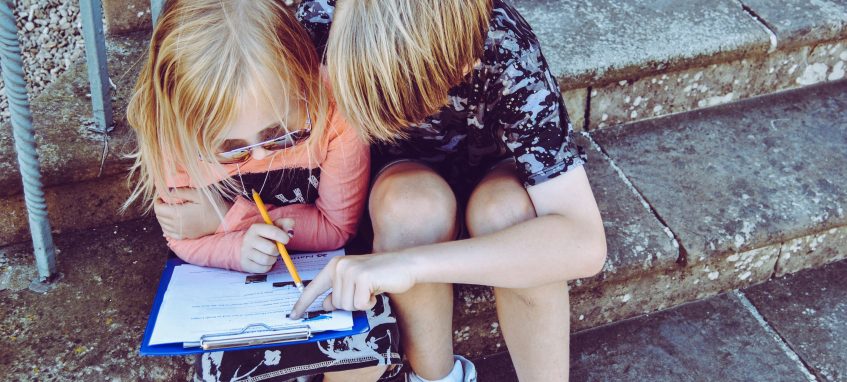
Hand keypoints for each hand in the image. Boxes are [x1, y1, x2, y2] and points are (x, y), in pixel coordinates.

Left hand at [154, 188, 232, 239]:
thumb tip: (166, 191)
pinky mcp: (186, 236)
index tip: (162, 196)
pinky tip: (172, 222)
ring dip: (163, 218)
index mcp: (178, 214)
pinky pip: (170, 234)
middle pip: (159, 217)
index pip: (158, 209)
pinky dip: (167, 228)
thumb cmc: (213, 205)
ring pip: (163, 226)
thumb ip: (181, 192)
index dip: (158, 201)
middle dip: (160, 208)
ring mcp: (182, 232)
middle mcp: (178, 225)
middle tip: (166, 201)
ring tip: (169, 210)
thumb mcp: (198, 194)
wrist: (225, 220)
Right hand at [240, 219, 295, 273]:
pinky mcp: (246, 264)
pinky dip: (268, 266)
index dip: (284, 237)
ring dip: (273, 259)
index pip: (273, 232)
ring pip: (267, 260)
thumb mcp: (276, 226)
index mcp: (256, 228)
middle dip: (278, 251)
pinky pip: (263, 269)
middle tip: (276, 249)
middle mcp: (248, 239)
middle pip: (271, 249)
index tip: (286, 240)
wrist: (247, 246)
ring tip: (270, 255)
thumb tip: (290, 234)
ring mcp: (245, 252)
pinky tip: (265, 261)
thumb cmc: (266, 236)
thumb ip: (287, 224)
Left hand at [288, 253, 416, 317]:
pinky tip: (377, 290)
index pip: (314, 288)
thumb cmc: (382, 274)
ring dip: (361, 303)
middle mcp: (339, 266)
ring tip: (371, 289)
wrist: (405, 264)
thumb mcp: (356, 283)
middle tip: (365, 292)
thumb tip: (325, 304)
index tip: (293, 315)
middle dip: (351, 304)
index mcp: (335, 265)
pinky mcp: (362, 278)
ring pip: (346, 306)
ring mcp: (350, 271)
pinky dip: (370, 303)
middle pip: (335, 303)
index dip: (303, 304)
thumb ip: (339, 292)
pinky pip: (360, 305)